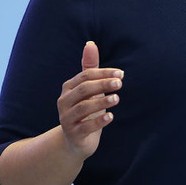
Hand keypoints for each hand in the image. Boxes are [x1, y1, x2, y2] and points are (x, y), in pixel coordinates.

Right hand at [56, 41, 122, 159]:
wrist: (76, 141)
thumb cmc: (86, 110)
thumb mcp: (88, 89)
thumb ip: (90, 68)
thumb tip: (90, 43)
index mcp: (69, 88)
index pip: (85, 76)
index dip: (103, 73)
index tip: (120, 74)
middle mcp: (64, 102)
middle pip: (84, 90)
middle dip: (103, 85)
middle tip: (120, 84)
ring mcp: (67, 119)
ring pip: (83, 108)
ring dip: (101, 102)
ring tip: (117, 98)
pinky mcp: (73, 134)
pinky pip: (85, 127)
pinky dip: (98, 121)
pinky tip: (111, 117)